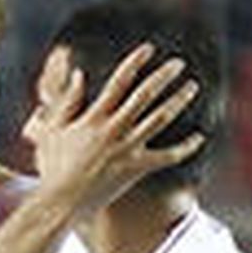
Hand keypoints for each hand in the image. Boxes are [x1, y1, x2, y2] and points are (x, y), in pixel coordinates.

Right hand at [26, 43, 203, 216]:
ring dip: (178, 101)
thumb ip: (66, 101)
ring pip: (160, 119)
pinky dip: (185, 148)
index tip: (149, 48)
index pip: (119, 81)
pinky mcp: (137, 170)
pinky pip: (167, 157)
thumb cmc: (52, 167)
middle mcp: (115, 130)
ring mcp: (128, 150)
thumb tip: (79, 74)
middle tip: (179, 62)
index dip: (136, 62)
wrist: (62, 203)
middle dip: (164, 76)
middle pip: (145, 95)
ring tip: (192, 86)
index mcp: (94, 117)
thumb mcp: (52, 129)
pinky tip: (200, 138)